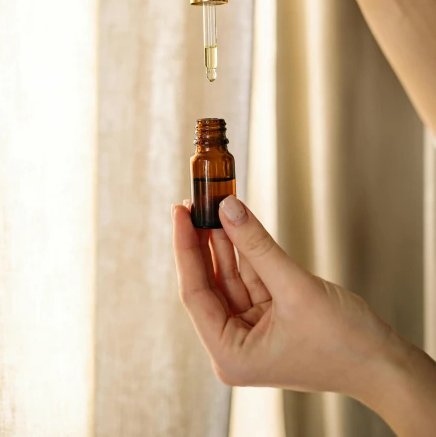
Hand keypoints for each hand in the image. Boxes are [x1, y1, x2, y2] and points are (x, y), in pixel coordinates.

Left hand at [172, 196, 435, 433]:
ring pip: (229, 276)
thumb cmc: (344, 343)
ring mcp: (252, 331)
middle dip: (203, 241)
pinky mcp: (269, 318)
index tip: (180, 212)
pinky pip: (250, 277)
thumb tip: (227, 208)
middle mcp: (235, 346)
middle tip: (196, 201)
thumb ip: (257, 246)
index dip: (185, 248)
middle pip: (209, 283)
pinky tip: (235, 222)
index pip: (195, 292)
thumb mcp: (295, 288)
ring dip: (225, 241)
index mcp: (230, 354)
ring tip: (214, 203)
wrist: (384, 363)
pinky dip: (246, 250)